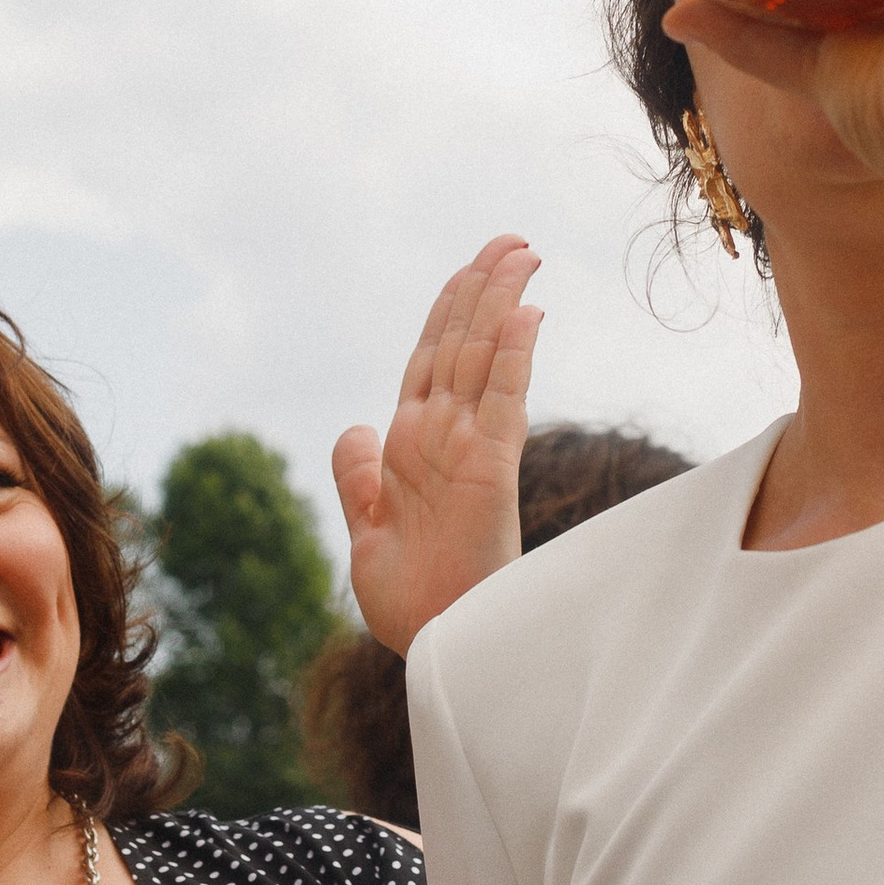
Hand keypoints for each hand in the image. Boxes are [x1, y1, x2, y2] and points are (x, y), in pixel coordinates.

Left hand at [334, 239, 543, 655]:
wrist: (433, 644)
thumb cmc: (409, 600)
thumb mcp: (366, 531)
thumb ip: (358, 478)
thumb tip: (356, 425)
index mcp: (411, 445)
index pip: (432, 357)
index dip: (451, 309)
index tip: (472, 267)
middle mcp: (444, 435)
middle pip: (464, 343)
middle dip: (484, 287)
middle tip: (512, 239)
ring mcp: (470, 448)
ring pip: (485, 357)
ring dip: (501, 303)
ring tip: (520, 253)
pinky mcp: (491, 469)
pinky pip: (504, 401)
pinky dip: (514, 357)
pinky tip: (527, 315)